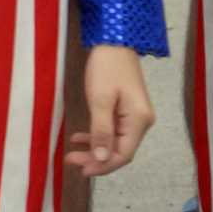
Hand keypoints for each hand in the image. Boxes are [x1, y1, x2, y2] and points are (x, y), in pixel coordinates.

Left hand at [66, 44, 154, 176]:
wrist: (115, 42)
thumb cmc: (107, 67)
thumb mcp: (100, 100)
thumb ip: (101, 131)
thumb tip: (101, 159)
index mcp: (139, 120)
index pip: (123, 154)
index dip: (102, 166)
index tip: (81, 169)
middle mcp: (142, 122)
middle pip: (120, 150)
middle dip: (96, 159)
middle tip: (71, 160)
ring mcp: (136, 116)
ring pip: (115, 142)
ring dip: (95, 149)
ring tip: (72, 152)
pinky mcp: (128, 110)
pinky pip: (114, 130)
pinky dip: (97, 136)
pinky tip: (80, 137)